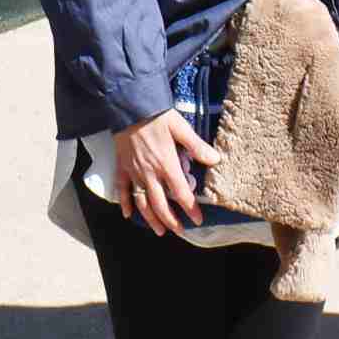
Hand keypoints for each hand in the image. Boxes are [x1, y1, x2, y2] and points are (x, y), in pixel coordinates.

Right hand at [116, 111, 220, 235]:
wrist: (128, 107)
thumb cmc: (156, 116)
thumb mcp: (180, 127)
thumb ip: (197, 146)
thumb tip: (215, 160)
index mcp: (166, 165)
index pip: (182, 194)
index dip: (190, 210)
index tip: (198, 220)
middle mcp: (150, 174)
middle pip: (161, 205)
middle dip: (171, 221)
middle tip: (180, 231)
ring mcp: (134, 172)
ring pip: (142, 203)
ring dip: (150, 219)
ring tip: (159, 231)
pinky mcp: (122, 167)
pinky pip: (122, 190)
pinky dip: (124, 204)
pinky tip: (127, 214)